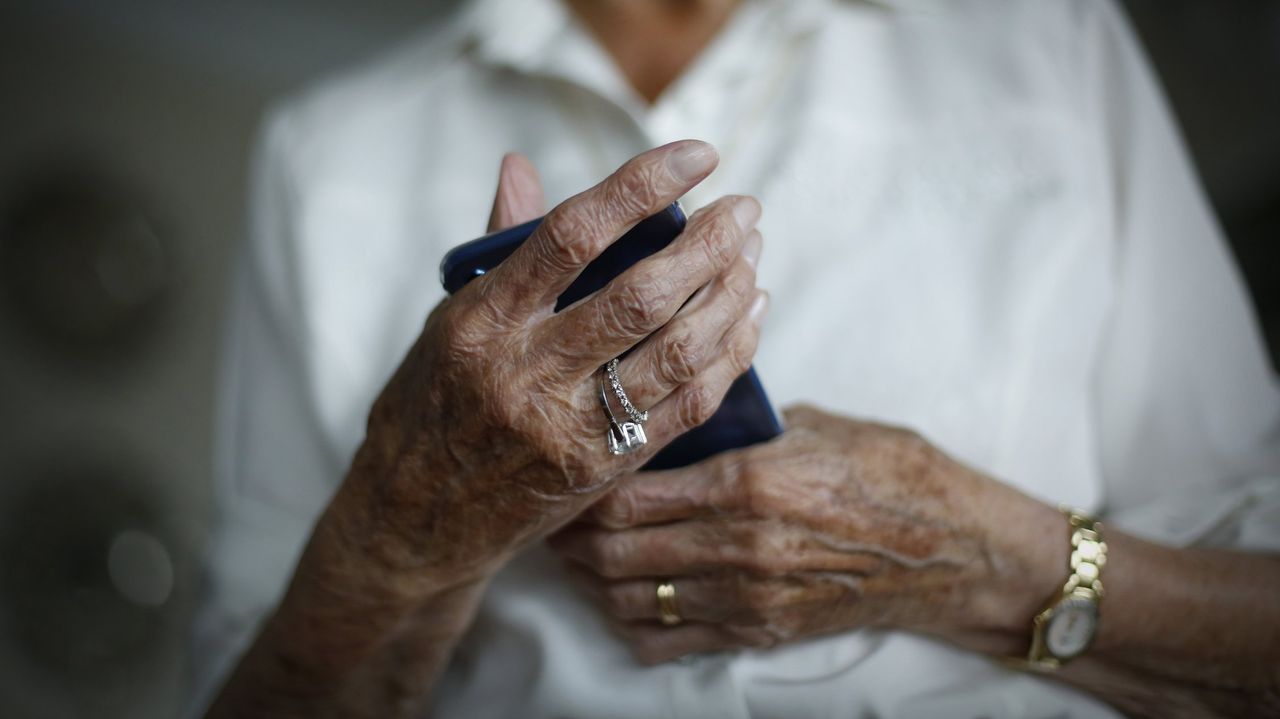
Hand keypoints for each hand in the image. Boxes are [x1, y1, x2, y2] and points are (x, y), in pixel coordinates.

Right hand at [328, 142, 769, 596]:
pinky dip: (730, 353)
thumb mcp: (449, 318)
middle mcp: (526, 372)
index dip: (642, 186)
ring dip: (729, 293)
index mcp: (483, 320)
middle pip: (642, 295)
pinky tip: (749, 313)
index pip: (573, 234)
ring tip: (752, 252)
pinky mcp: (605, 468)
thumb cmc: (433, 403)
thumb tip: (520, 165)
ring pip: (677, 350)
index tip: (695, 155)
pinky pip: (688, 404)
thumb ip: (498, 245)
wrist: (417, 517)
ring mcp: (569, 427)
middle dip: (709, 243)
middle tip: (745, 208)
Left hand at [548, 404, 1064, 663]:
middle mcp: (740, 548)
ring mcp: (748, 598)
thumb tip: (675, 406)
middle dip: (571, 533)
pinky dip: (631, 620)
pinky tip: (623, 593)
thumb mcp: (812, 424)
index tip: (563, 465)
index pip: (627, 490)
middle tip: (554, 509)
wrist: (953, 549)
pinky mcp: (759, 630)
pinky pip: (667, 640)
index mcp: (749, 483)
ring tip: (577, 550)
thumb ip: (736, 423)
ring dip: (591, 577)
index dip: (580, 482)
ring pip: (629, 597)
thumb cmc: (891, 472)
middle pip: (613, 550)